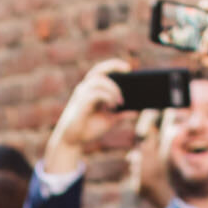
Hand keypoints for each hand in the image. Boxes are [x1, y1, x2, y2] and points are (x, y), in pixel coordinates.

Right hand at [43, 58, 130, 174]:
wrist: (71, 141)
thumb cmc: (87, 129)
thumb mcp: (108, 121)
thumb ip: (121, 115)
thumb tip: (136, 112)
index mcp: (90, 90)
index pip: (101, 71)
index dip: (113, 66)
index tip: (128, 68)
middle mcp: (84, 89)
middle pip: (99, 70)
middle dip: (113, 66)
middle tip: (128, 71)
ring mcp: (81, 95)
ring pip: (99, 81)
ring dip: (113, 89)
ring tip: (120, 102)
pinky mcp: (80, 103)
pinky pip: (96, 93)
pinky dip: (107, 97)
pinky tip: (112, 106)